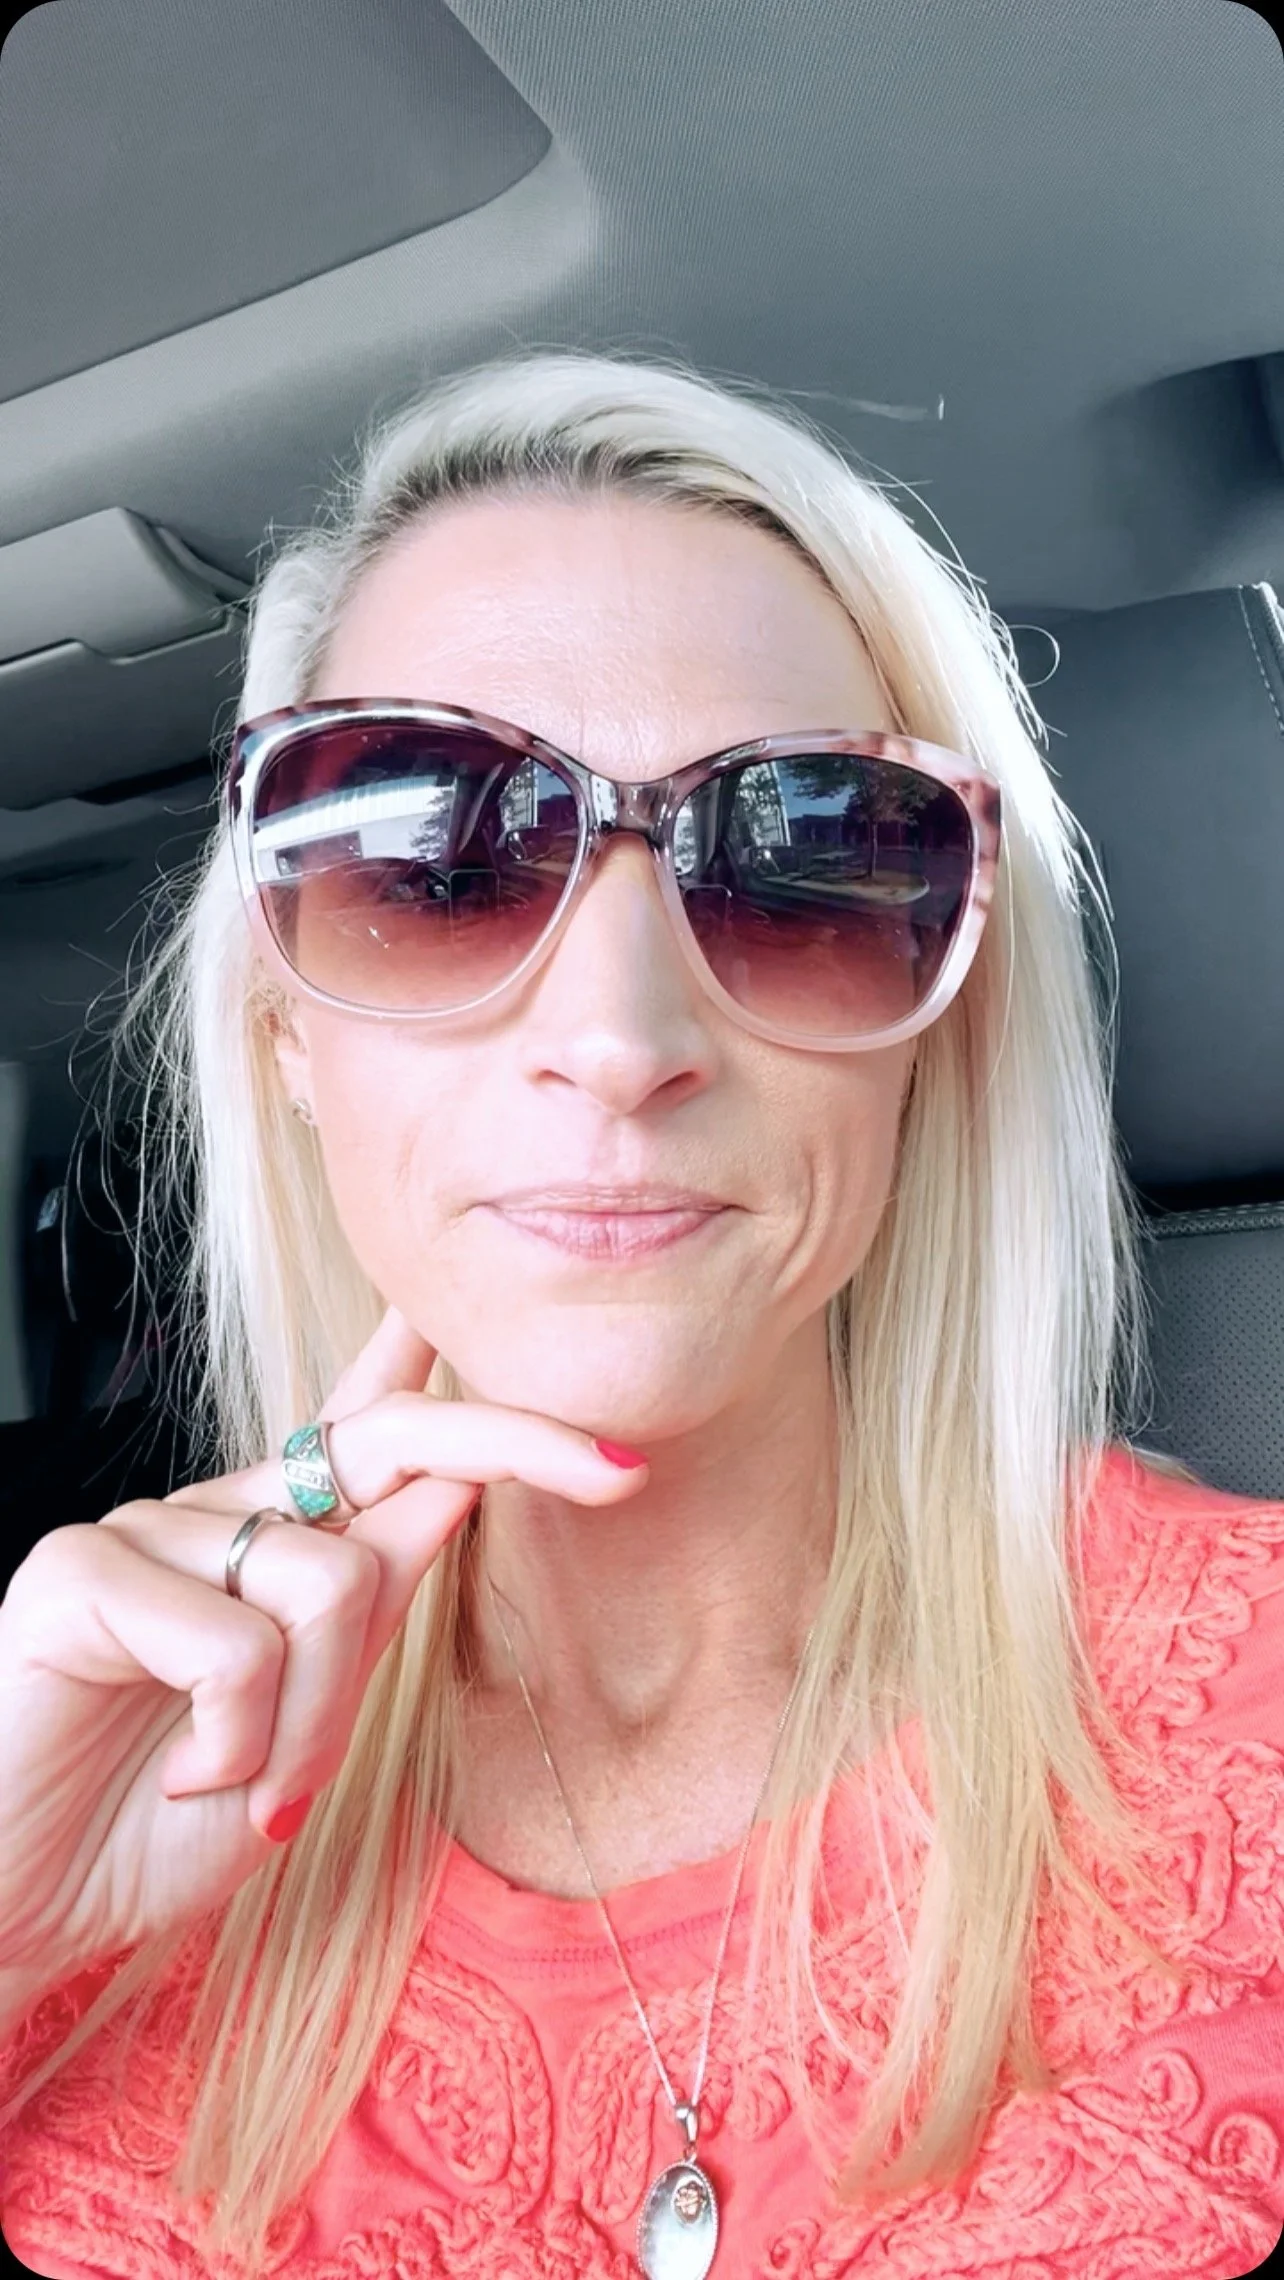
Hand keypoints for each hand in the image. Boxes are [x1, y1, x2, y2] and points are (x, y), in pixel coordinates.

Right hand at [0, 1306, 646, 1987]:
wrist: (23, 1913)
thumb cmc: (155, 1827)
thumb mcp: (302, 1727)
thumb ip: (367, 1613)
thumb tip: (453, 1488)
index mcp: (271, 1545)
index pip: (361, 1419)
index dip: (436, 1354)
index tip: (516, 1303)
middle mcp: (216, 1513)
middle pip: (384, 1441)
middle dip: (516, 1443)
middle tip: (620, 1474)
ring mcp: (145, 1531)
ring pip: (330, 1581)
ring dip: (317, 1721)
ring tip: (251, 1785)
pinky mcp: (78, 1570)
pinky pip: (235, 1640)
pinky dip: (239, 1739)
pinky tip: (186, 1777)